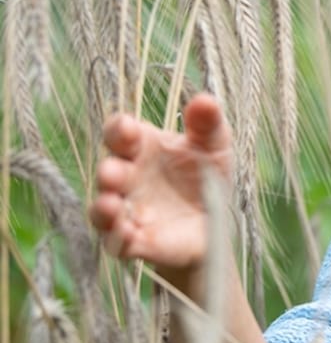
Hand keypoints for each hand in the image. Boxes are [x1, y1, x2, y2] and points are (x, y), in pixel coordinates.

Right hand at [88, 94, 233, 285]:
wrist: (216, 221)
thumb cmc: (206, 174)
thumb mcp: (214, 145)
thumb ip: (208, 123)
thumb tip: (205, 99)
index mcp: (141, 147)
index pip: (118, 133)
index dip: (119, 130)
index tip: (127, 128)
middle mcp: (127, 178)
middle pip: (108, 171)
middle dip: (108, 171)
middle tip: (113, 172)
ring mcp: (127, 211)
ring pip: (103, 210)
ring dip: (103, 208)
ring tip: (110, 204)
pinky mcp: (135, 242)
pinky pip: (118, 243)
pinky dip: (118, 239)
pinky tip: (127, 234)